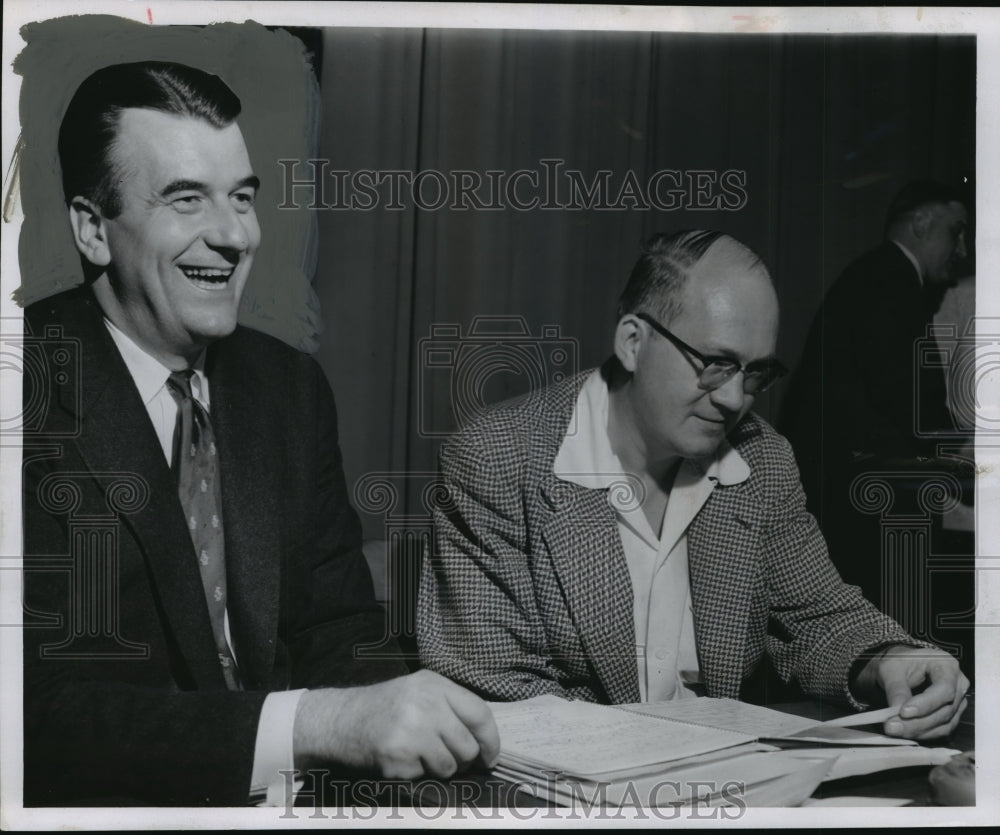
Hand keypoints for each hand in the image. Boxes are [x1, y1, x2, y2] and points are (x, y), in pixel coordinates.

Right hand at [292, 669, 500, 778]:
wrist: (340, 719)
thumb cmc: (384, 707)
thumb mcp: (418, 691)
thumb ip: (450, 706)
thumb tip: (484, 741)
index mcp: (435, 684)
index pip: (479, 713)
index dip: (491, 740)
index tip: (491, 757)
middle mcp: (426, 703)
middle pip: (467, 746)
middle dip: (463, 761)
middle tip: (448, 759)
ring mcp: (411, 729)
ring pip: (449, 766)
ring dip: (439, 769)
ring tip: (419, 756)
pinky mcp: (397, 754)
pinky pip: (423, 776)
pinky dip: (413, 774)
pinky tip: (399, 759)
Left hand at [857, 645, 969, 740]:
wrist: (900, 669)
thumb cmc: (898, 663)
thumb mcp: (891, 668)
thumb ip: (896, 688)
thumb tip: (897, 710)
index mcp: (946, 665)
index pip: (944, 689)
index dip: (926, 703)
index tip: (903, 712)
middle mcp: (958, 684)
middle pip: (945, 710)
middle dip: (917, 721)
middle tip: (892, 726)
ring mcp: (958, 702)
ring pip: (944, 724)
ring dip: (918, 730)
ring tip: (894, 730)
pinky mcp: (952, 716)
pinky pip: (941, 730)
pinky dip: (922, 734)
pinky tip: (903, 733)